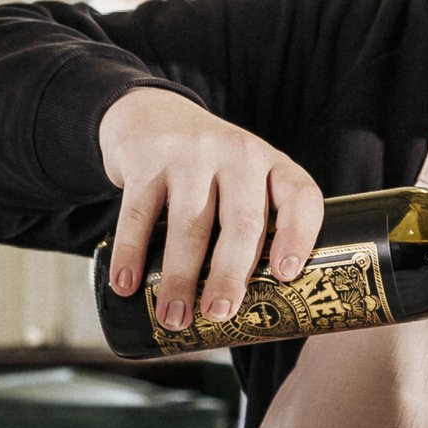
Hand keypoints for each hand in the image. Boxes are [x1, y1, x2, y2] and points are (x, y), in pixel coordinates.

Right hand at [97, 87, 324, 333]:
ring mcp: (191, 152)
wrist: (150, 112)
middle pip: (241, 222)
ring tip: (173, 315)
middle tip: (218, 315)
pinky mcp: (146, 157)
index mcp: (271, 164)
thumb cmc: (207, 167)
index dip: (300, 236)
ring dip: (179, 278)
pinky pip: (138, 214)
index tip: (286, 276)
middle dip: (229, 276)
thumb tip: (250, 314)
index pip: (300, 196)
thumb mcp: (241, 179)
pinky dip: (131, 254)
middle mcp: (237, 153)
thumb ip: (252, 224)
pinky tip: (127, 284)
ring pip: (188, 224)